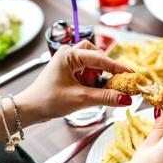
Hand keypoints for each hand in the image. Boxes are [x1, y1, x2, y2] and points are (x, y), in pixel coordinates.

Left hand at [14, 40, 132, 126]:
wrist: (30, 109)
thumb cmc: (49, 100)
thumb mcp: (80, 99)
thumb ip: (105, 97)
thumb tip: (127, 99)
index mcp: (69, 55)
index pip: (100, 58)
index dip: (118, 67)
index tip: (132, 74)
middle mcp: (69, 54)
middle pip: (96, 54)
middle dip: (107, 68)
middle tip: (117, 80)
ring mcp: (68, 61)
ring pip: (92, 61)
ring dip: (99, 73)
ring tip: (99, 86)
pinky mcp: (69, 70)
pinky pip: (87, 69)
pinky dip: (93, 77)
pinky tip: (92, 87)